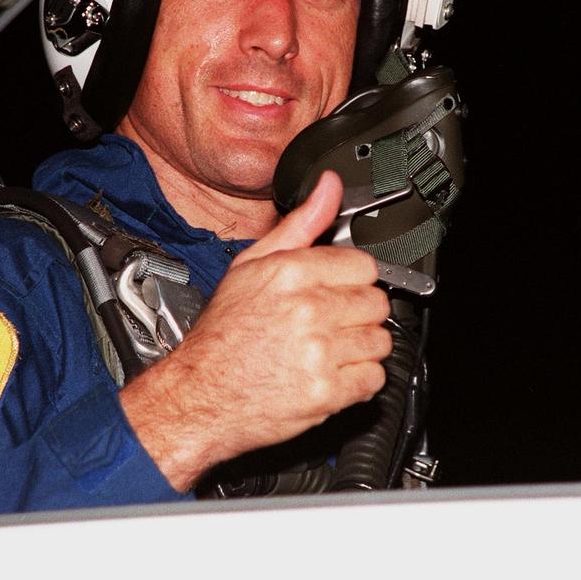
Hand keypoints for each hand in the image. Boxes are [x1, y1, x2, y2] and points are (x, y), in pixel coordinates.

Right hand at [120, 171, 392, 490]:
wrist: (200, 394)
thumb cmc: (223, 333)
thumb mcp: (251, 265)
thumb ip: (300, 223)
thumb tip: (330, 185)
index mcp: (292, 272)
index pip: (364, 264)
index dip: (351, 278)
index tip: (336, 290)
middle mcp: (309, 309)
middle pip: (376, 302)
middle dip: (357, 313)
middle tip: (330, 323)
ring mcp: (320, 352)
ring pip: (380, 340)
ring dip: (360, 347)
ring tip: (329, 349)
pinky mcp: (326, 391)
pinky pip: (373, 379)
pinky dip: (358, 380)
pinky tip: (330, 374)